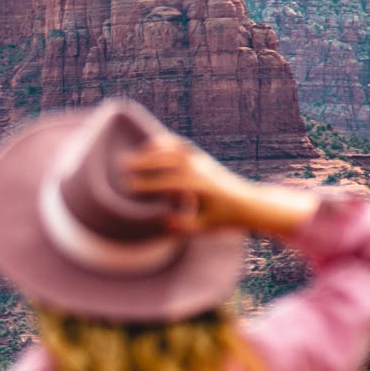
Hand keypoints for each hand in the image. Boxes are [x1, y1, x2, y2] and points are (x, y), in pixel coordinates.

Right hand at [125, 136, 319, 237]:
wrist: (246, 203)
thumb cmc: (223, 218)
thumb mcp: (204, 228)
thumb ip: (184, 227)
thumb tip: (163, 221)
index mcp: (200, 189)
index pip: (169, 183)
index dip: (149, 184)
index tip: (129, 186)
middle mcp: (200, 171)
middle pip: (170, 161)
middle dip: (146, 162)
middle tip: (123, 165)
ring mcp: (201, 161)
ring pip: (174, 150)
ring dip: (152, 150)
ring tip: (133, 155)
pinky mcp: (200, 157)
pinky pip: (181, 145)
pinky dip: (165, 142)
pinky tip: (150, 145)